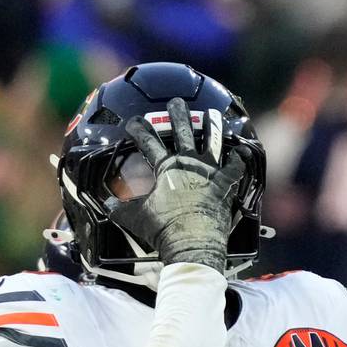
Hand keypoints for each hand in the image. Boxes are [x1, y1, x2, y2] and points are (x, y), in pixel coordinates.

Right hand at [105, 96, 246, 271]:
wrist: (192, 245)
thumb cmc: (163, 230)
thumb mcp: (135, 218)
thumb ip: (119, 208)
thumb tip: (106, 204)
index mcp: (166, 168)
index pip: (149, 142)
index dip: (139, 130)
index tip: (133, 122)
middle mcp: (189, 163)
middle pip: (182, 131)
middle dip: (177, 114)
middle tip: (176, 102)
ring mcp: (210, 172)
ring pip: (212, 141)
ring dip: (211, 125)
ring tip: (211, 114)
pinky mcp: (225, 185)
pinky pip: (235, 168)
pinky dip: (238, 160)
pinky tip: (240, 152)